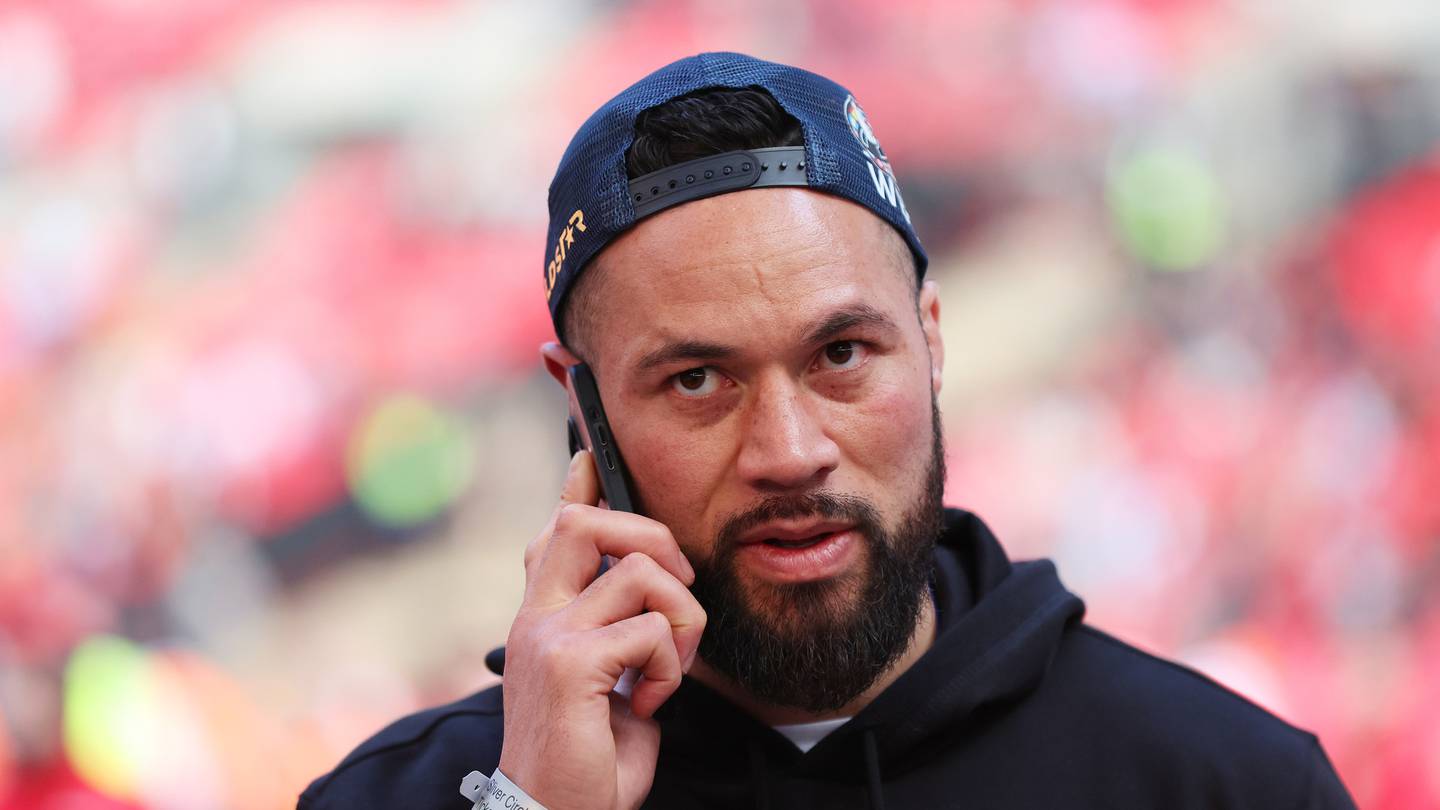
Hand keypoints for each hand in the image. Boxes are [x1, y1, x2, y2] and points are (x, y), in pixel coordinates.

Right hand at [498, 450, 705, 809]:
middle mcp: (535, 614)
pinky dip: (670, 667)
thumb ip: (618, 632)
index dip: (577, 486)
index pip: (552, 529)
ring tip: (669, 668)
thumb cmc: (588, 755)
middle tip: (679, 589)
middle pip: (582, 520)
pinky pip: (650, 631)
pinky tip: (652, 702)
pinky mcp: (568, 665)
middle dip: (651, 536)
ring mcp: (547, 635)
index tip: (590, 455)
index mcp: (542, 614)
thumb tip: (657, 593)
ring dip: (680, 617)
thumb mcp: (606, 681)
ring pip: (637, 571)